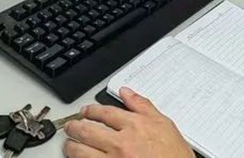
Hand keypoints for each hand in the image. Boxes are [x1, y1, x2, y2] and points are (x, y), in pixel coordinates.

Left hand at [63, 87, 193, 157]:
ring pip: (81, 151)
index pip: (105, 113)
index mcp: (135, 125)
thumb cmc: (174, 155)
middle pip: (88, 130)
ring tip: (69, 144)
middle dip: (75, 126)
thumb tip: (127, 92)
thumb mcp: (164, 124)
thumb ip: (143, 106)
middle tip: (70, 126)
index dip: (92, 110)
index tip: (86, 110)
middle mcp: (121, 142)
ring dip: (71, 146)